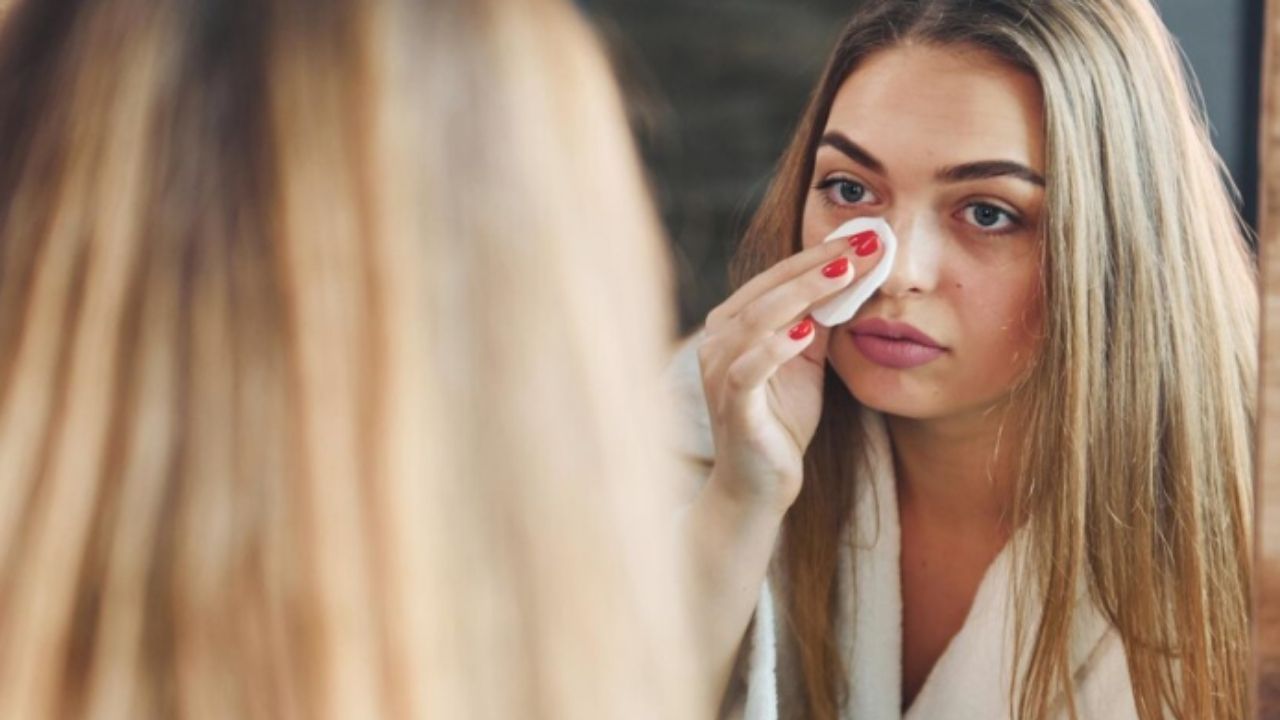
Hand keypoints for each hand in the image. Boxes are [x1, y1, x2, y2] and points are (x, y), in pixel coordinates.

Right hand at [696, 232, 884, 513]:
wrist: (759, 484)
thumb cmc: (780, 419)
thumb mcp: (807, 360)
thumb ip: (819, 320)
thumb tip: (853, 276)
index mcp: (734, 323)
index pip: (779, 276)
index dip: (822, 254)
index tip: (868, 235)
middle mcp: (718, 340)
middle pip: (769, 289)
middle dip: (819, 264)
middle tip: (866, 243)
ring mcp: (719, 371)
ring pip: (757, 319)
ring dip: (802, 294)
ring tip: (845, 275)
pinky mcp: (731, 404)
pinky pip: (747, 369)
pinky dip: (775, 347)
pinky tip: (807, 333)